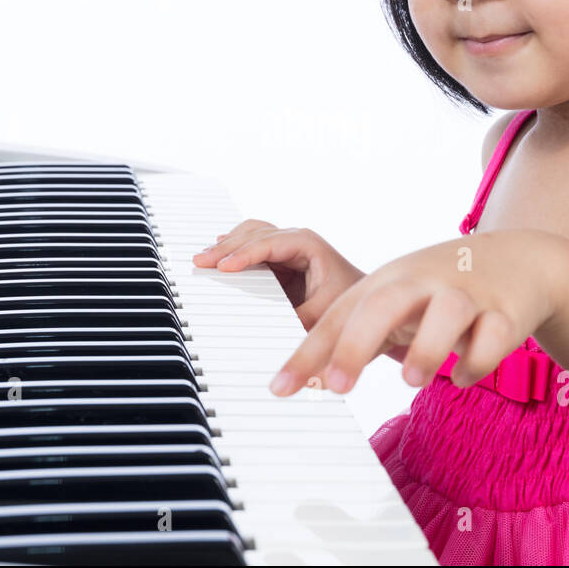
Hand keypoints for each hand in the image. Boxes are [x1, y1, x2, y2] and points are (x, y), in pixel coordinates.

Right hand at [193, 220, 365, 330]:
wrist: (367, 302)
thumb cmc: (353, 302)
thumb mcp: (325, 314)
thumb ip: (297, 321)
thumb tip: (271, 334)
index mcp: (308, 244)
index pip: (268, 243)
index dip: (243, 254)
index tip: (223, 267)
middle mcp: (296, 240)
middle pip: (254, 234)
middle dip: (226, 248)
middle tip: (201, 262)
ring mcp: (286, 248)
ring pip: (250, 236)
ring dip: (227, 246)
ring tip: (204, 259)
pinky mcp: (280, 261)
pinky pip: (252, 249)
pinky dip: (234, 251)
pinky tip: (219, 257)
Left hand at [266, 230, 561, 395]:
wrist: (519, 260)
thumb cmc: (438, 289)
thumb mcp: (394, 301)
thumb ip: (351, 335)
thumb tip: (301, 380)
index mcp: (387, 281)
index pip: (339, 316)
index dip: (308, 352)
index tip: (279, 388)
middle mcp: (422, 282)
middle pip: (383, 305)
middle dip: (355, 345)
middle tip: (337, 387)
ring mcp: (466, 293)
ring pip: (446, 315)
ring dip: (426, 351)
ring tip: (411, 381)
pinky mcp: (505, 312)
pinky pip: (492, 340)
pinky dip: (476, 364)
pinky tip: (463, 376)